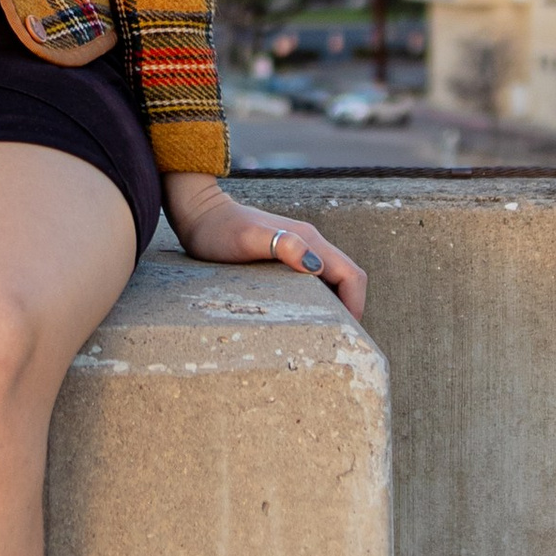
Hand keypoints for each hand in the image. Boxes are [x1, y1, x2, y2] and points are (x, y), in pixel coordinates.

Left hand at [162, 174, 364, 320]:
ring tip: (323, 334)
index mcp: (310, 240)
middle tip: (337, 341)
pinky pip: (314, 280)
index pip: (352, 275)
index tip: (347, 334)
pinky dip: (319, 300)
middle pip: (347, 278)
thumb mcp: (247, 239)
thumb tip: (315, 265)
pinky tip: (303, 317)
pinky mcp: (286, 254)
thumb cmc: (219, 230)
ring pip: (332, 280)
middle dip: (351, 309)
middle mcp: (310, 242)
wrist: (199, 213)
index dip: (356, 305)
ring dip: (336, 305)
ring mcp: (299, 247)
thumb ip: (282, 245)